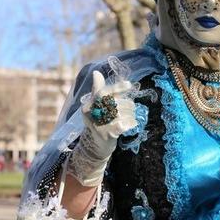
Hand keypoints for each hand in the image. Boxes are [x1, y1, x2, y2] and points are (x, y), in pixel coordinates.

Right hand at [67, 71, 136, 186]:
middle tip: (132, 108)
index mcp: (88, 105)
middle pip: (114, 103)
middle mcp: (90, 114)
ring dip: (130, 115)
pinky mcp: (106, 135)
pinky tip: (132, 124)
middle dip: (127, 104)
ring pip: (120, 114)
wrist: (94, 147)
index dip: (116, 88)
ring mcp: (97, 125)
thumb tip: (96, 72)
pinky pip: (123, 125)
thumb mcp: (96, 106)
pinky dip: (130, 123)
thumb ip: (98, 90)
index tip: (129, 85)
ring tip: (131, 117)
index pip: (103, 92)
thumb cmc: (99, 123)